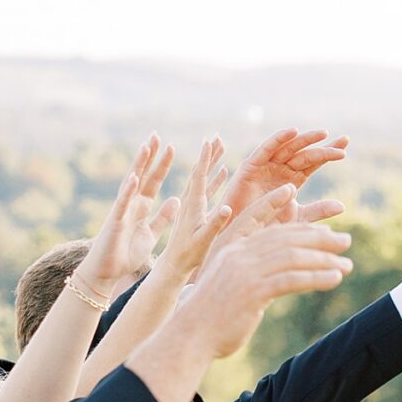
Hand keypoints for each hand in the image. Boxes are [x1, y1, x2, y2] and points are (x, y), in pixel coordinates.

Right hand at [78, 134, 177, 300]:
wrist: (106, 272)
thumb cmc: (125, 254)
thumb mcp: (150, 234)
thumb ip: (162, 218)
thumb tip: (176, 200)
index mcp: (140, 207)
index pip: (153, 182)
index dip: (162, 166)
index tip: (171, 147)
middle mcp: (130, 204)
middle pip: (143, 176)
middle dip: (151, 157)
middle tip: (158, 136)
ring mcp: (122, 211)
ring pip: (131, 184)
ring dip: (138, 166)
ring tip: (146, 147)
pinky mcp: (115, 222)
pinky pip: (122, 204)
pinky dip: (128, 191)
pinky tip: (133, 177)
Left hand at [152, 136, 233, 284]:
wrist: (173, 265)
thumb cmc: (188, 256)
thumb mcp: (203, 240)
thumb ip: (215, 224)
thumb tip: (228, 208)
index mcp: (192, 205)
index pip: (199, 176)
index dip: (205, 158)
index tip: (209, 140)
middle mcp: (190, 201)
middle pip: (200, 171)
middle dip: (209, 154)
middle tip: (217, 136)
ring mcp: (192, 205)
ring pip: (203, 177)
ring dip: (212, 161)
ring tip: (221, 146)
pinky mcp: (195, 210)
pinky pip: (206, 189)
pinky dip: (215, 177)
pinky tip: (223, 171)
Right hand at [174, 217, 353, 361]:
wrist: (190, 336)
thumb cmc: (211, 317)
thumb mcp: (231, 287)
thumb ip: (253, 275)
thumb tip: (280, 278)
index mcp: (231, 247)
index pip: (266, 224)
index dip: (293, 218)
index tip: (319, 219)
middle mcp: (238, 254)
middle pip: (286, 237)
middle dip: (319, 238)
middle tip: (345, 242)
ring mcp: (245, 270)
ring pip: (293, 256)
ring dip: (324, 259)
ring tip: (347, 265)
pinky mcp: (253, 290)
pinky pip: (292, 279)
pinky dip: (316, 277)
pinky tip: (334, 278)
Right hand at [225, 127, 348, 221]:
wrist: (242, 236)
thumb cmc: (267, 227)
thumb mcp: (298, 218)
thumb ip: (318, 211)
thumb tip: (343, 205)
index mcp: (292, 179)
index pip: (313, 162)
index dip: (328, 153)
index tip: (345, 145)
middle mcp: (280, 169)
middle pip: (304, 154)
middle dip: (322, 146)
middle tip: (343, 142)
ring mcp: (266, 166)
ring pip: (288, 149)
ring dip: (305, 140)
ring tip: (323, 134)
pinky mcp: (250, 166)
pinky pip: (266, 149)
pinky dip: (278, 139)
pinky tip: (293, 132)